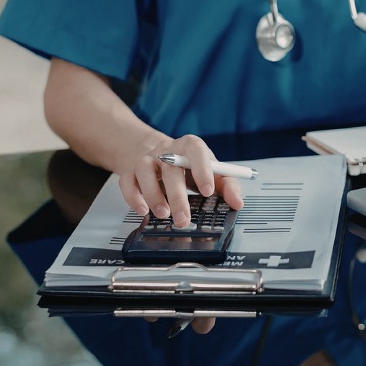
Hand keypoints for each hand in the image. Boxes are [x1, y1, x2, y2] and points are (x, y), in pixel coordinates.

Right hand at [118, 134, 243, 226]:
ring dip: (153, 194)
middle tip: (184, 219)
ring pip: (145, 170)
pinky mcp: (131, 171)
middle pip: (171, 167)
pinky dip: (133, 196)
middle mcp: (167, 150)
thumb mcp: (213, 172)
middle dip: (178, 196)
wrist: (160, 155)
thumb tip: (238, 203)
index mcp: (190, 146)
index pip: (196, 150)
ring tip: (163, 214)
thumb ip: (228, 186)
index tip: (208, 191)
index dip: (202, 169)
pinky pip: (127, 181)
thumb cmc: (191, 166)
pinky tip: (143, 210)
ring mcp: (147, 159)